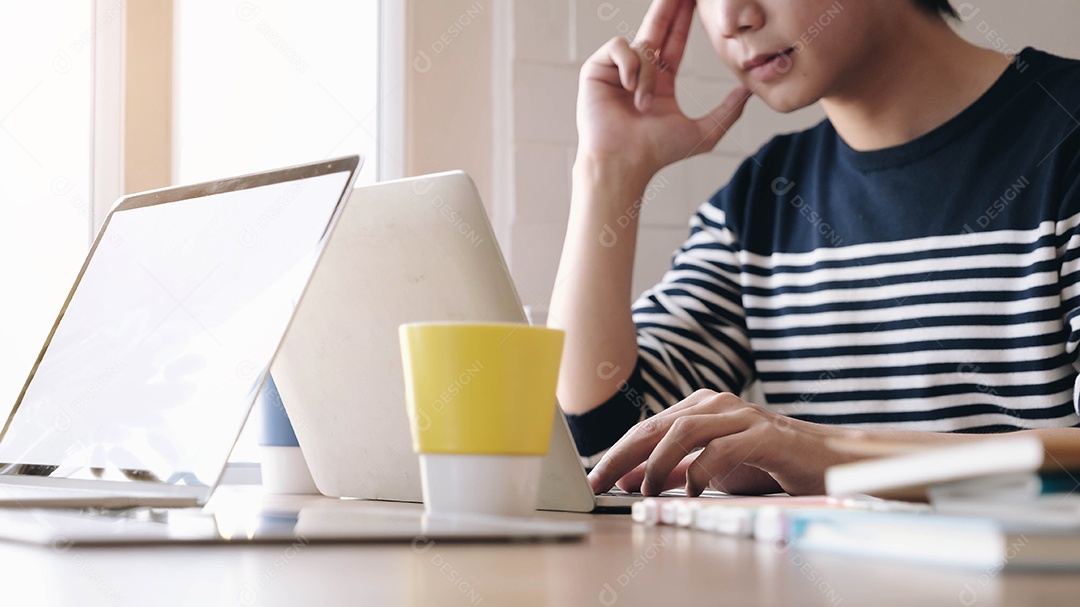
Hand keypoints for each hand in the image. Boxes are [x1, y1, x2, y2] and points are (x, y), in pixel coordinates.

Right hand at [576, 0, 750, 175]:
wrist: (623, 162)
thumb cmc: (656, 153)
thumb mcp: (703, 133)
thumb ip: (728, 111)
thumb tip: (749, 90)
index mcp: (659, 82)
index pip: (674, 41)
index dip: (684, 18)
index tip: (695, 0)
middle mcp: (638, 71)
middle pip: (656, 26)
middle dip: (669, 5)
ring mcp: (616, 70)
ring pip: (642, 47)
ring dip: (648, 76)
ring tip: (642, 105)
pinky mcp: (596, 69)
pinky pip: (619, 47)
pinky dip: (629, 65)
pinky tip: (628, 88)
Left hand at [587, 390, 859, 495]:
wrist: (824, 461)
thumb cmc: (765, 463)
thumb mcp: (711, 469)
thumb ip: (674, 471)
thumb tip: (630, 480)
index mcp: (699, 407)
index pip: (646, 427)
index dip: (617, 453)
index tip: (594, 478)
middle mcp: (715, 404)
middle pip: (656, 426)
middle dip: (623, 456)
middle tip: (601, 482)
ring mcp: (740, 415)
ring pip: (683, 431)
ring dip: (657, 464)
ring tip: (646, 491)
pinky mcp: (764, 434)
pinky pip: (721, 449)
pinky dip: (700, 472)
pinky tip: (693, 493)